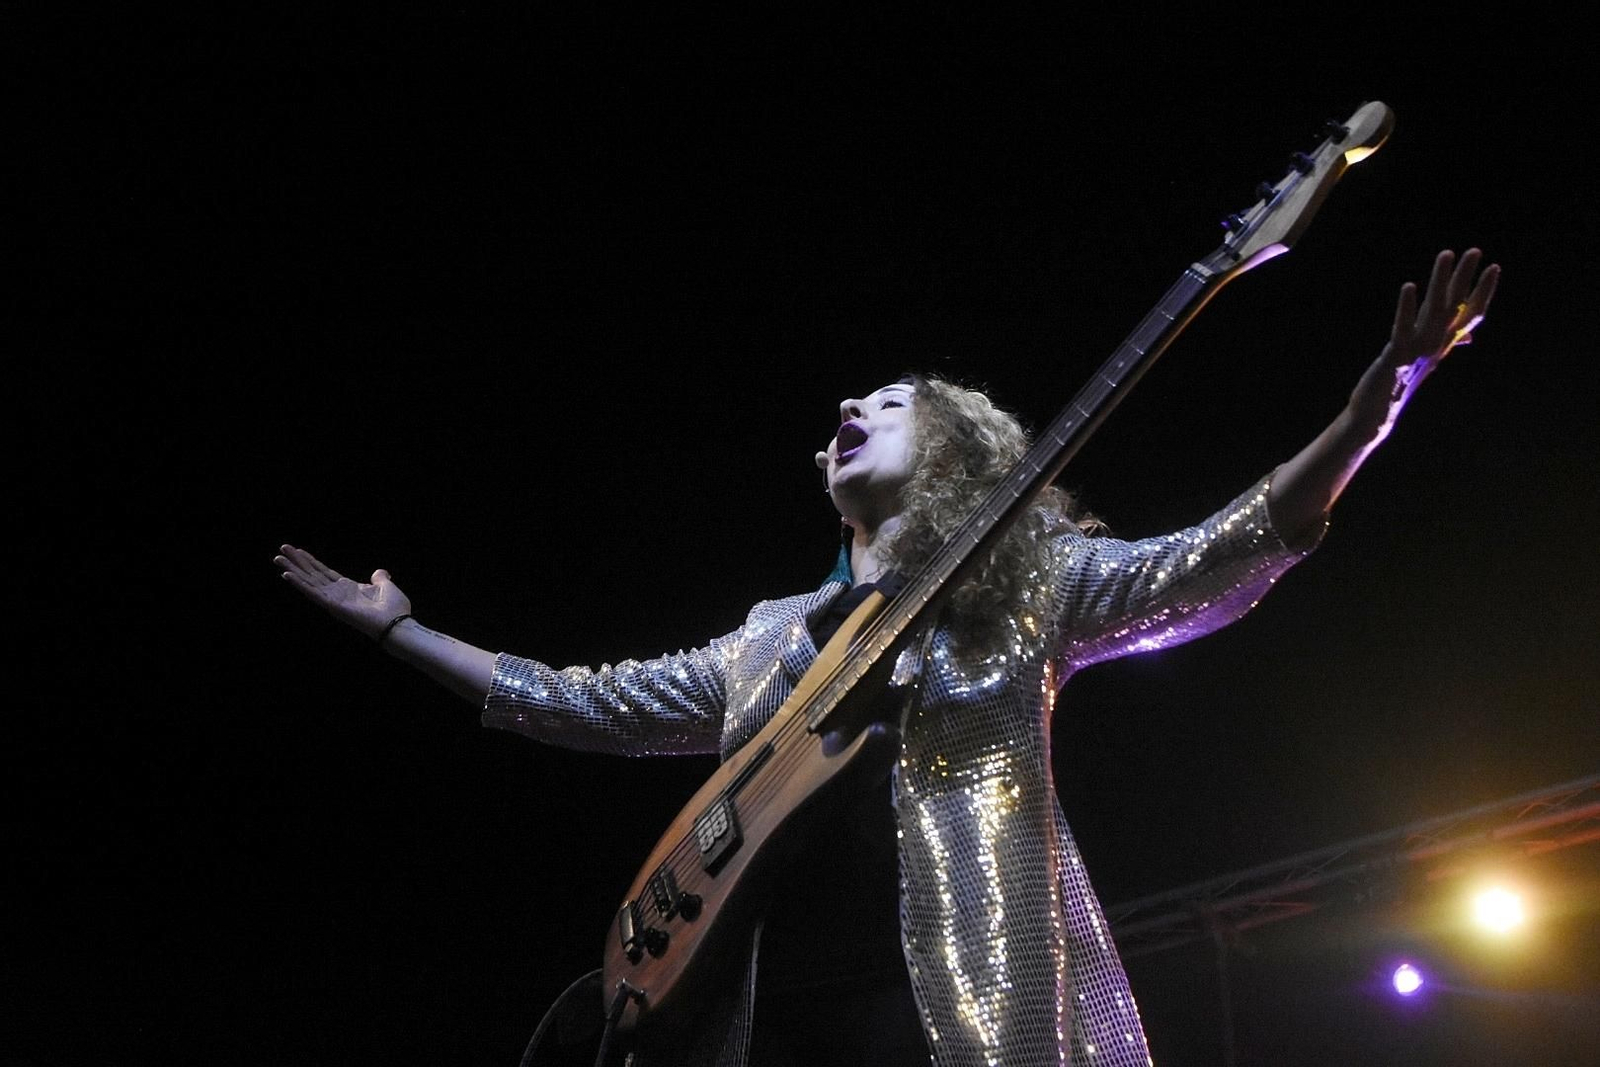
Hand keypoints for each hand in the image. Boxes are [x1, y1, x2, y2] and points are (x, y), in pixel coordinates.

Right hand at [275, 544, 411, 640]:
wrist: (397, 623)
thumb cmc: (394, 609)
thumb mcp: (386, 587)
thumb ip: (380, 578)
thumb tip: (379, 572)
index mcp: (348, 588)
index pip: (324, 572)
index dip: (311, 561)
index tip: (298, 551)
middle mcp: (337, 593)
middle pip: (312, 574)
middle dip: (297, 562)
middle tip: (281, 549)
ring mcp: (333, 600)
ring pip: (308, 582)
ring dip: (293, 570)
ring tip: (278, 558)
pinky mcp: (332, 606)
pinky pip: (313, 593)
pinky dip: (300, 584)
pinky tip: (287, 575)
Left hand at [1349, 248, 1499, 438]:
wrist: (1375, 416)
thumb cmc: (1398, 385)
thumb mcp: (1424, 360)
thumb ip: (1445, 342)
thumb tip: (1470, 334)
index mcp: (1441, 344)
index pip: (1468, 315)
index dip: (1482, 292)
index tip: (1494, 267)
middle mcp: (1434, 346)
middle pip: (1454, 307)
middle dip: (1465, 278)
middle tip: (1476, 250)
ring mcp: (1417, 351)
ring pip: (1434, 310)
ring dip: (1440, 282)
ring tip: (1447, 254)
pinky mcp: (1395, 356)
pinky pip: (1403, 328)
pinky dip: (1407, 307)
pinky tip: (1410, 286)